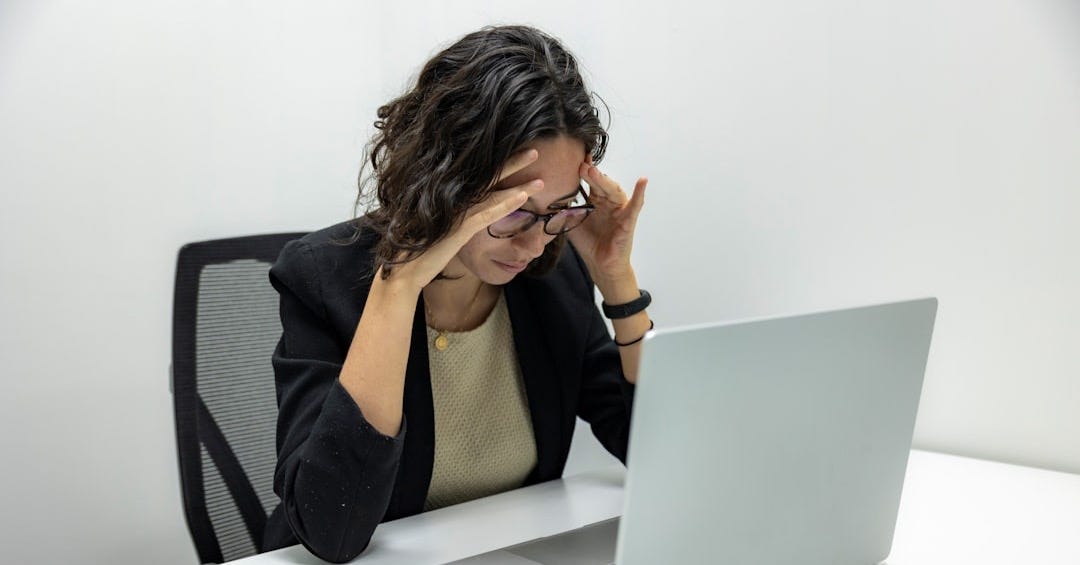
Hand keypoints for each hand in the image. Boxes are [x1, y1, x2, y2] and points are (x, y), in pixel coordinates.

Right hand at [381, 149, 544, 291]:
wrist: (404, 270)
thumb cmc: (421, 250)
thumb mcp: (441, 228)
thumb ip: (455, 217)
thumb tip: (467, 212)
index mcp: (451, 198)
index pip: (481, 176)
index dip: (501, 164)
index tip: (518, 154)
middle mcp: (454, 200)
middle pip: (489, 177)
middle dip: (513, 163)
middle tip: (534, 150)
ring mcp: (456, 213)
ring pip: (493, 194)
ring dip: (518, 185)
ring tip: (540, 179)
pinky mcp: (458, 229)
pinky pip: (487, 214)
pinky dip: (506, 204)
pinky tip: (523, 198)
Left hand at [567, 159, 646, 285]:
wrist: (600, 265)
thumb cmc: (589, 244)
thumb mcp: (571, 224)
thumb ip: (562, 211)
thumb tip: (546, 198)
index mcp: (595, 201)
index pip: (589, 181)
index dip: (582, 170)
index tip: (573, 158)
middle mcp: (608, 202)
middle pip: (600, 183)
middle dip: (590, 173)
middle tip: (580, 164)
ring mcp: (619, 209)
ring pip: (613, 190)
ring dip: (604, 180)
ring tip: (593, 171)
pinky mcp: (629, 220)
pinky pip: (636, 205)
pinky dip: (640, 193)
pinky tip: (642, 181)